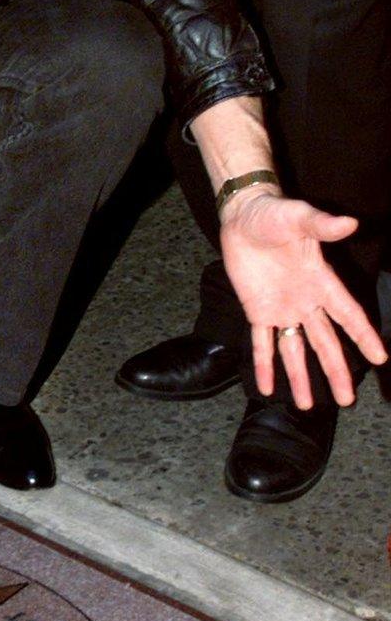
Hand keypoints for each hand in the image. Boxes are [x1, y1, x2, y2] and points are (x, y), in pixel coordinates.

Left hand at [219, 191, 386, 407]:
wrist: (243, 214)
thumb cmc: (274, 213)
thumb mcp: (298, 217)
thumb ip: (322, 224)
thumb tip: (349, 222)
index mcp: (320, 281)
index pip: (348, 315)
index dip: (363, 336)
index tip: (380, 358)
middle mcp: (305, 301)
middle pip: (325, 342)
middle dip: (336, 370)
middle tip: (347, 399)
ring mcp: (281, 308)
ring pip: (295, 349)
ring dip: (301, 376)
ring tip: (307, 406)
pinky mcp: (257, 310)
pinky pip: (261, 343)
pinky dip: (263, 364)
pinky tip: (266, 388)